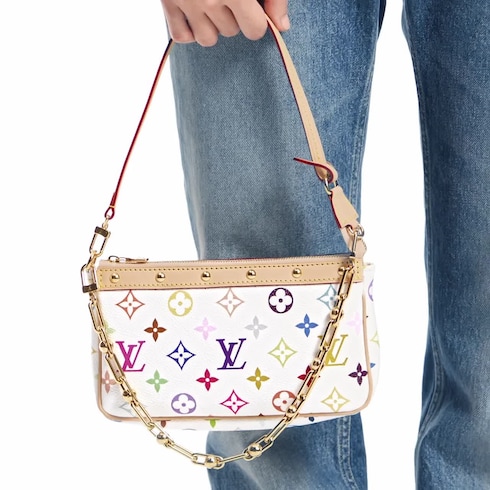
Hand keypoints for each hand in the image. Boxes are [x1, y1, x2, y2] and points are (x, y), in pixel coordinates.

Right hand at [160, 0, 288, 46]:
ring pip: (207, 39)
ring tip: (213, 4)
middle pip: (231, 32)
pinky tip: (195, 14)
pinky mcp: (168, 1)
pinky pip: (182, 36)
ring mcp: (186, 1)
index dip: (257, 20)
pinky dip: (189, 31)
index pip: (254, 30)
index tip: (253, 8)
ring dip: (212, 27)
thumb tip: (281, 27)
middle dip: (234, 17)